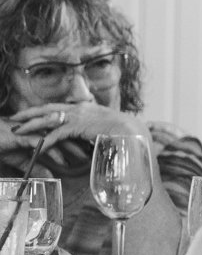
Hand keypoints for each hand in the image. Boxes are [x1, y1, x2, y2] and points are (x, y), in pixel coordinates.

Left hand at [5, 102, 145, 149]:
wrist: (134, 131)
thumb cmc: (124, 131)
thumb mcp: (105, 127)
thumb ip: (93, 128)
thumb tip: (87, 135)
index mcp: (86, 107)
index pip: (59, 107)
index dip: (44, 110)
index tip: (32, 114)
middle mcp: (80, 108)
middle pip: (48, 108)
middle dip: (30, 113)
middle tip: (15, 118)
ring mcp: (78, 115)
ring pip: (48, 119)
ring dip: (31, 125)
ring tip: (17, 130)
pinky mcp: (79, 126)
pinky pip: (57, 133)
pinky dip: (45, 141)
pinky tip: (37, 147)